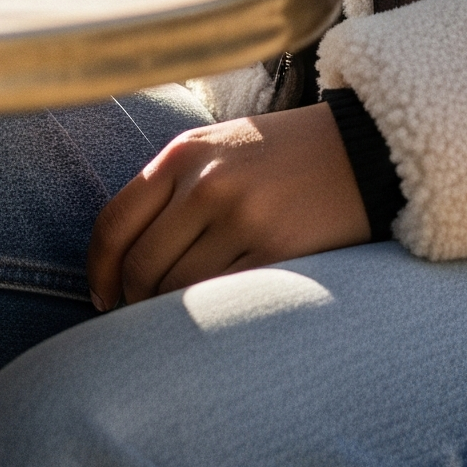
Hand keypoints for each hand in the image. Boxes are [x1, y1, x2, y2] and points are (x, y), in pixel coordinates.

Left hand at [87, 106, 371, 303]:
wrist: (368, 149)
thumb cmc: (286, 156)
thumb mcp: (222, 149)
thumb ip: (171, 189)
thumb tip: (121, 262)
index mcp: (185, 152)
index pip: (114, 223)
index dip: (99, 272)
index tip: (103, 298)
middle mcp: (207, 182)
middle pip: (141, 266)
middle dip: (136, 302)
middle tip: (147, 317)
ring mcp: (242, 217)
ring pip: (178, 291)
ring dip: (174, 315)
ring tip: (188, 318)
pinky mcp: (277, 251)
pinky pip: (223, 301)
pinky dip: (214, 317)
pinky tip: (222, 316)